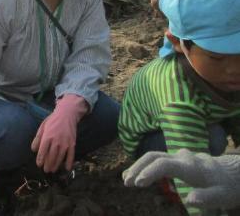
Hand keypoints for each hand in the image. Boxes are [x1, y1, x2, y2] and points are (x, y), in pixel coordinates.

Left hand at [30, 94, 87, 172]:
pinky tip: (67, 168)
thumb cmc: (52, 120)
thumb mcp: (42, 127)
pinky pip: (71, 155)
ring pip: (60, 157)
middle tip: (46, 170)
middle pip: (51, 156)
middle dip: (48, 164)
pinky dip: (69, 162)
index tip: (39, 164)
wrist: (67, 114)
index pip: (43, 151)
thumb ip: (38, 139)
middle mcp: (56, 141)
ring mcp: (65, 143)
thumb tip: (33, 150)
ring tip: (53, 170)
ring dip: (56, 165)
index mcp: (47, 136)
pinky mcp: (72, 143)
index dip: (40, 159)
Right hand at [123, 149, 239, 210]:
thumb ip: (207, 198)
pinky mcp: (176, 159)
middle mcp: (182, 157)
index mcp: (191, 166)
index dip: (149, 172)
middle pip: (153, 156)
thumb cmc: (226, 186)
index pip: (164, 164)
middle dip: (137, 168)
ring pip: (152, 156)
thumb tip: (190, 200)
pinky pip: (156, 159)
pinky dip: (143, 166)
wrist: (231, 172)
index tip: (139, 184)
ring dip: (137, 166)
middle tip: (126, 183)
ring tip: (126, 180)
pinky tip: (135, 175)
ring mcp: (178, 156)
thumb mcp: (223, 196)